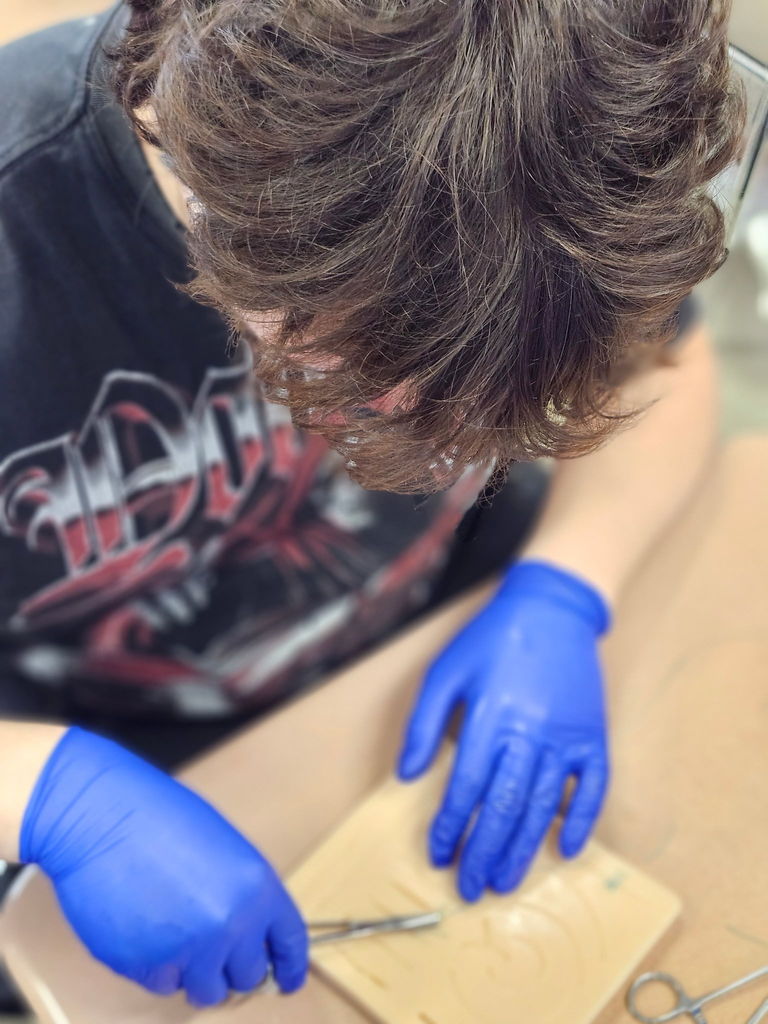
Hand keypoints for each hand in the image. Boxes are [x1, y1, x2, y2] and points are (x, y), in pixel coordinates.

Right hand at [21, 728, 307, 1005]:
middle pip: (248, 977)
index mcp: (258, 888)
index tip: (287, 981)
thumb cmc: (160, 818)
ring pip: (206, 991)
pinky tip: (145, 927)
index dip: (289, 966)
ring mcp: (190, 949)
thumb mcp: (225, 848)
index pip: (289, 943)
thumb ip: (244, 896)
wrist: (102, 817)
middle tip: (213, 947)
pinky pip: (163, 984)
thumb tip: (250, 938)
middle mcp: (231, 924)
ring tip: (176, 933)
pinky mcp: (148, 966)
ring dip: (196, 973)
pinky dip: (157, 967)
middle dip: (232, 966)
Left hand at [398, 560, 610, 900]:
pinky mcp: (594, 736)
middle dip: (484, 851)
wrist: (552, 610)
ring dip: (524, 848)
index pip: (467, 787)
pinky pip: (593, 788)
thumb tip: (407, 775)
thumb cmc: (492, 640)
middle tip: (470, 886)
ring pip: (544, 805)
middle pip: (505, 806)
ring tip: (506, 881)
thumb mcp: (445, 671)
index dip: (451, 826)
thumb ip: (423, 723)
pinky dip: (581, 821)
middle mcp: (531, 732)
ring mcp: (567, 736)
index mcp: (491, 716)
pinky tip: (565, 849)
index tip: (439, 854)